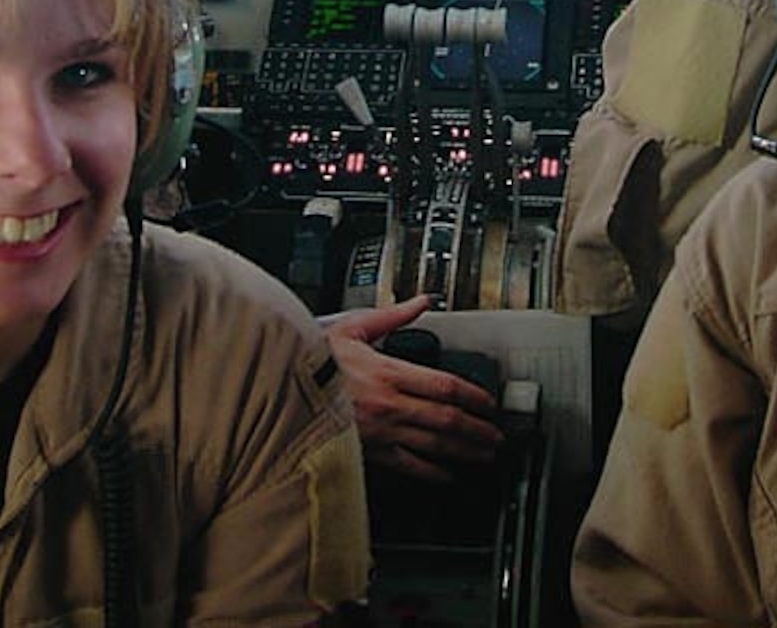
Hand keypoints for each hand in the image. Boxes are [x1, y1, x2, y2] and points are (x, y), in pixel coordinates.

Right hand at [322, 295, 504, 483]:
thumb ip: (393, 316)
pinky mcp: (369, 454)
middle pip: (448, 419)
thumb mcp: (351, 329)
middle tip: (496, 435)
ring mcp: (381, 433)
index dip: (474, 396)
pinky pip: (410, 468)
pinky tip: (449, 475)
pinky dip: (434, 473)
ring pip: (435, 446)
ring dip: (465, 452)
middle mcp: (389, 405)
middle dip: (478, 429)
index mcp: (388, 372)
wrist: (279, 391)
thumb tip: (421, 301)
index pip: (446, 386)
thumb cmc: (312, 361)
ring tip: (484, 455)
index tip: (489, 403)